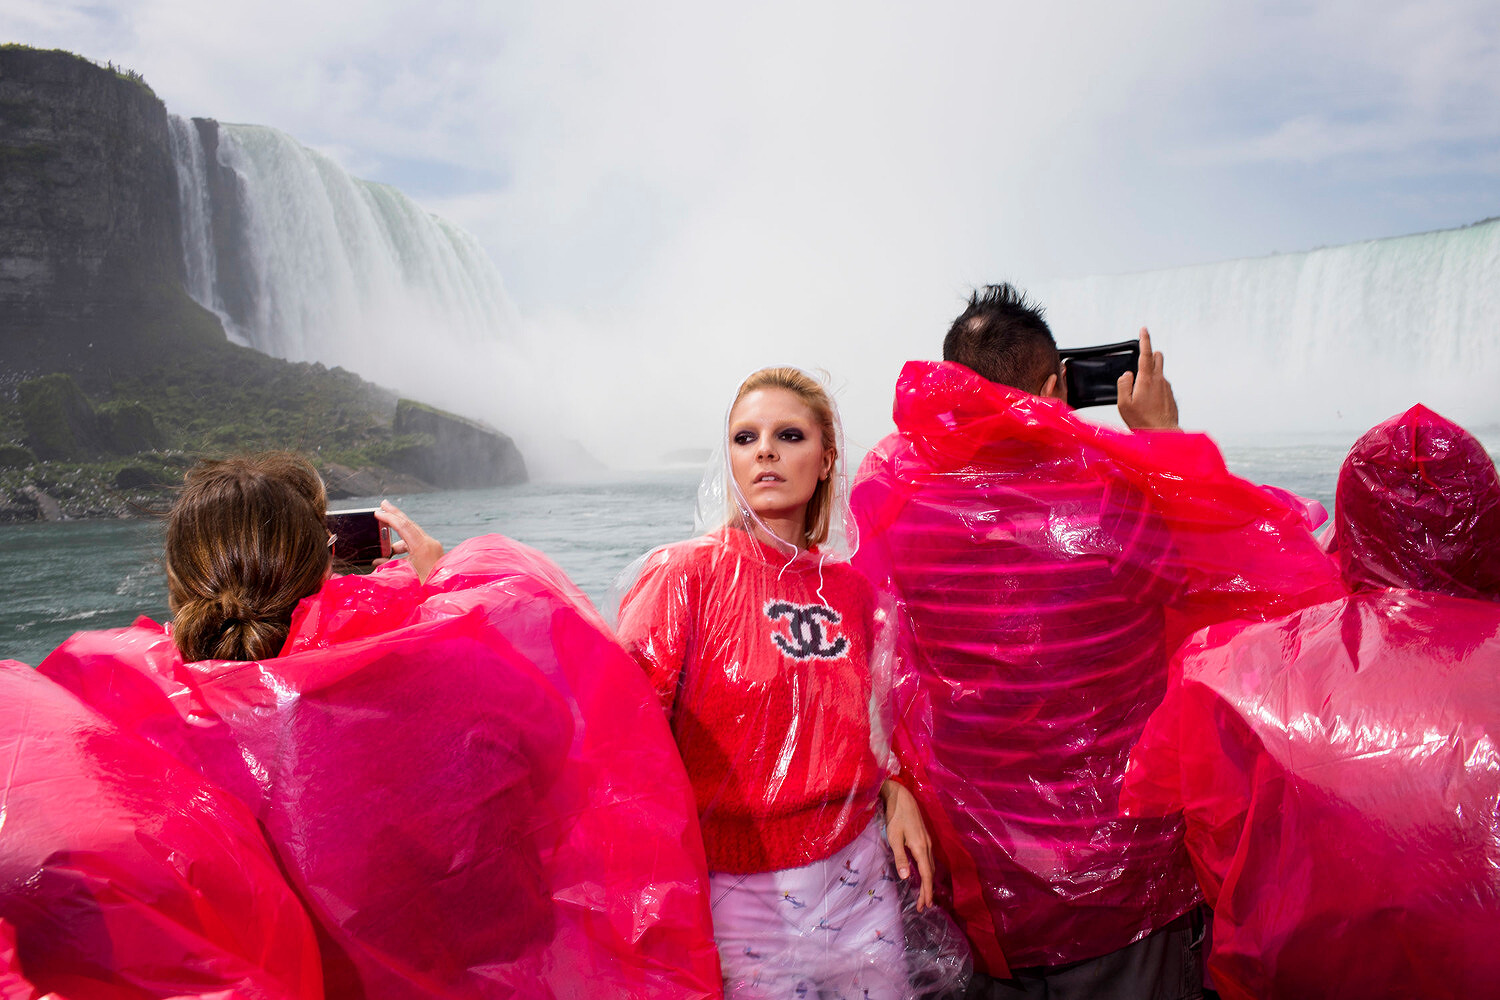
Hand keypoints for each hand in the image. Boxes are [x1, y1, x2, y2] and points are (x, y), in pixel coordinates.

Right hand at [373, 500, 444, 582]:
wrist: (444, 595)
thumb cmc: (425, 588)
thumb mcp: (404, 576)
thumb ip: (389, 566)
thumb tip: (376, 562)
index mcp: (423, 547)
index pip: (404, 526)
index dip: (389, 518)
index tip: (378, 512)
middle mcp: (430, 544)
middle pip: (410, 524)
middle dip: (395, 515)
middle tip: (383, 505)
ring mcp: (433, 547)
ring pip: (413, 534)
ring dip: (397, 535)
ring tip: (382, 539)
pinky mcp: (434, 552)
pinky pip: (417, 542)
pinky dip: (405, 544)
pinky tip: (393, 553)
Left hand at [880, 778, 934, 911]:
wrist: (901, 797)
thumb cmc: (895, 817)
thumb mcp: (894, 838)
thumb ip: (900, 858)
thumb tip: (906, 878)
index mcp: (920, 848)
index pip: (927, 875)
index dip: (926, 891)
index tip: (925, 905)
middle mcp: (927, 846)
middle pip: (931, 873)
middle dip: (928, 890)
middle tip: (924, 906)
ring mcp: (927, 841)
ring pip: (931, 866)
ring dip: (928, 881)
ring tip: (924, 895)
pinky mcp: (924, 838)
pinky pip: (929, 859)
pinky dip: (928, 871)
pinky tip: (923, 874)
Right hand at [1116, 327, 1179, 430]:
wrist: (1163, 436)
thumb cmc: (1142, 421)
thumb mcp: (1124, 404)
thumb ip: (1123, 385)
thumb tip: (1127, 374)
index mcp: (1147, 379)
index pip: (1146, 353)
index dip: (1144, 340)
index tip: (1144, 329)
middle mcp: (1160, 380)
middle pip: (1157, 357)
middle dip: (1149, 354)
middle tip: (1140, 361)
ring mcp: (1167, 387)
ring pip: (1159, 372)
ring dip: (1151, 374)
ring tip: (1140, 391)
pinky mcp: (1171, 396)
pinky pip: (1162, 385)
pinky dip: (1155, 387)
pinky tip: (1148, 402)